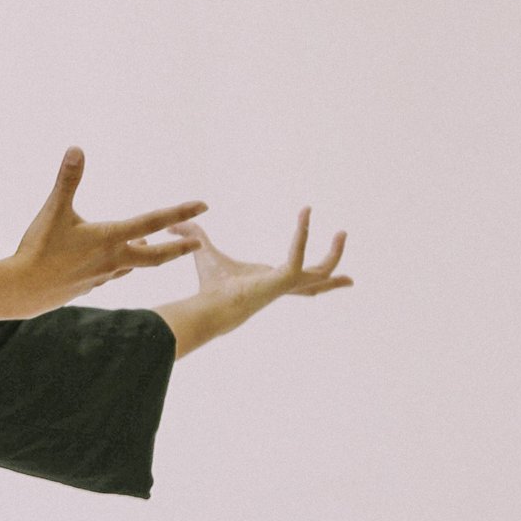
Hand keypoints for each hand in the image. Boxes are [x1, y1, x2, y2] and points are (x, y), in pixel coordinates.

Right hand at [5, 149, 206, 313]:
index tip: (204, 205)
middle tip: (197, 243)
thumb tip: (76, 149)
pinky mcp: (89, 286)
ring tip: (153, 248)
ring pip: (134, 266)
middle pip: (156, 257)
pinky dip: (120, 267)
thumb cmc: (38, 249)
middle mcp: (113, 259)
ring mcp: (103, 276)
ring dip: (148, 256)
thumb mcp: (54, 210)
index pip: (153, 222)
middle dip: (178, 248)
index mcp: (110, 238)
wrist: (22, 291)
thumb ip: (68, 180)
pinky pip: (112, 275)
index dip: (180, 212)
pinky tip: (112, 265)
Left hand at [182, 208, 350, 333]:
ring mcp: (286, 285)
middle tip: (346, 252)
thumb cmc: (209, 286)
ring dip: (334, 254)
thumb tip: (174, 222)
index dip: (309, 276)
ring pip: (320, 274)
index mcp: (270, 283)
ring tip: (342, 233)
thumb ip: (194, 236)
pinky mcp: (284, 279)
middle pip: (316, 284)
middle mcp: (282, 286)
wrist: (212, 305)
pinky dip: (302, 233)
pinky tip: (304, 215)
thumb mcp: (204, 252)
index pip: (295, 281)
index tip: (324, 274)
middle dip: (334, 270)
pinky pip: (299, 253)